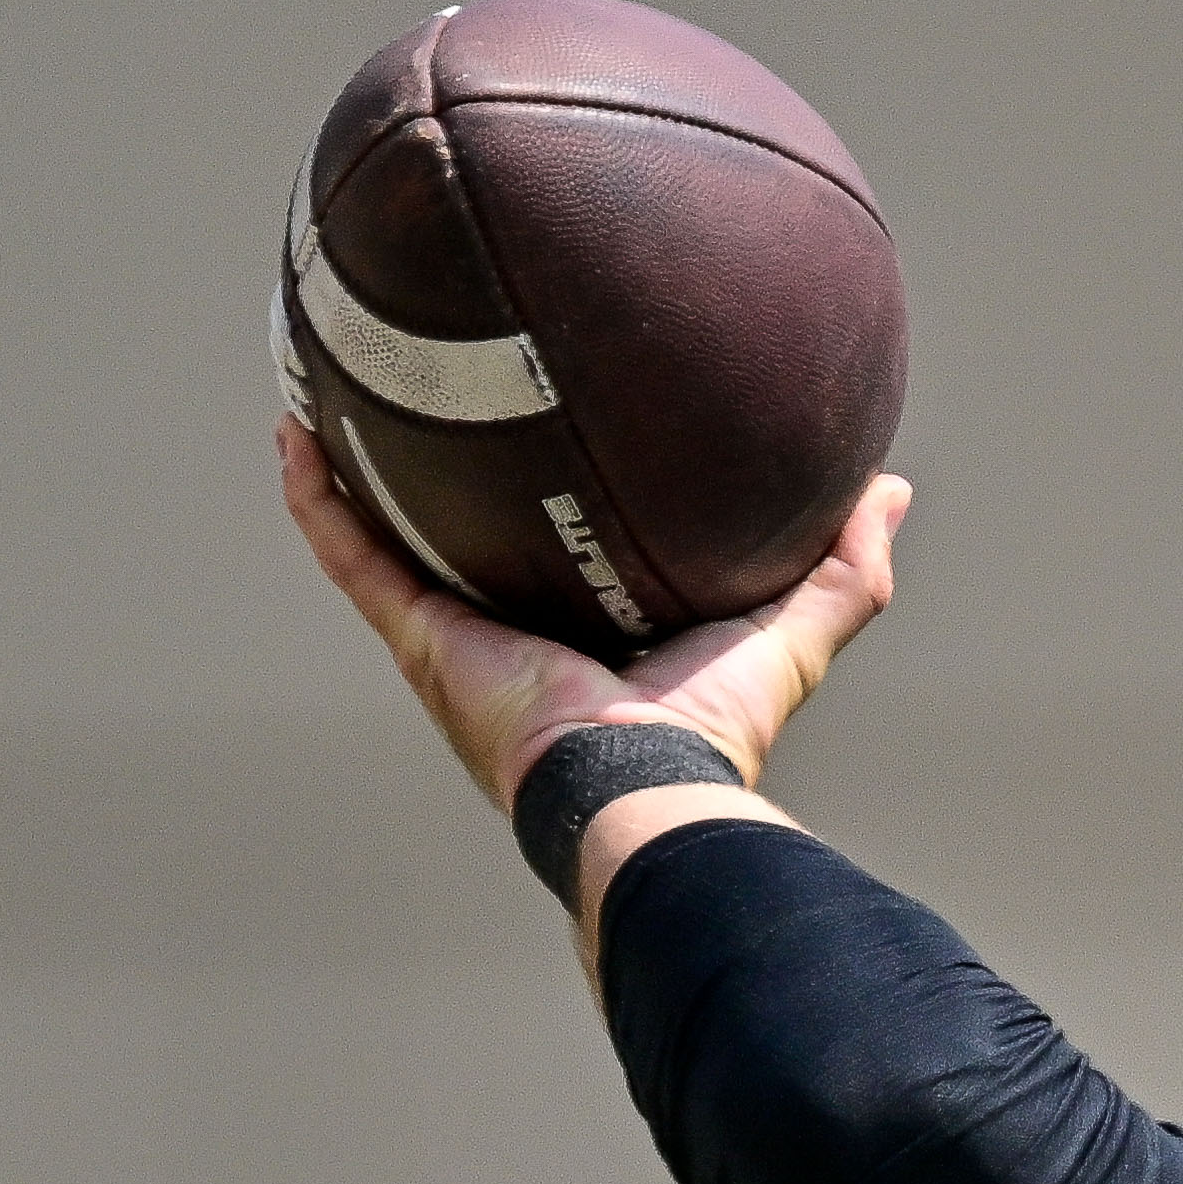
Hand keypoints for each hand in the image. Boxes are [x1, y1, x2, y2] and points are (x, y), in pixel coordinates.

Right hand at [274, 418, 904, 817]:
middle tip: (422, 408)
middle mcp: (513, 643)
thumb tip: (887, 489)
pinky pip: (355, 557)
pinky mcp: (422, 642)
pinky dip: (320, 501)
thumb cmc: (713, 730)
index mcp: (589, 644)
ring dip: (355, 480)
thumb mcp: (792, 630)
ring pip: (391, 545)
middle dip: (441, 490)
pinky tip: (295, 434)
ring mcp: (457, 644)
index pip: (563, 562)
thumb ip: (844, 568)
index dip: (550, 510)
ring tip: (328, 400)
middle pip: (467, 549)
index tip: (542, 446)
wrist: (640, 784)